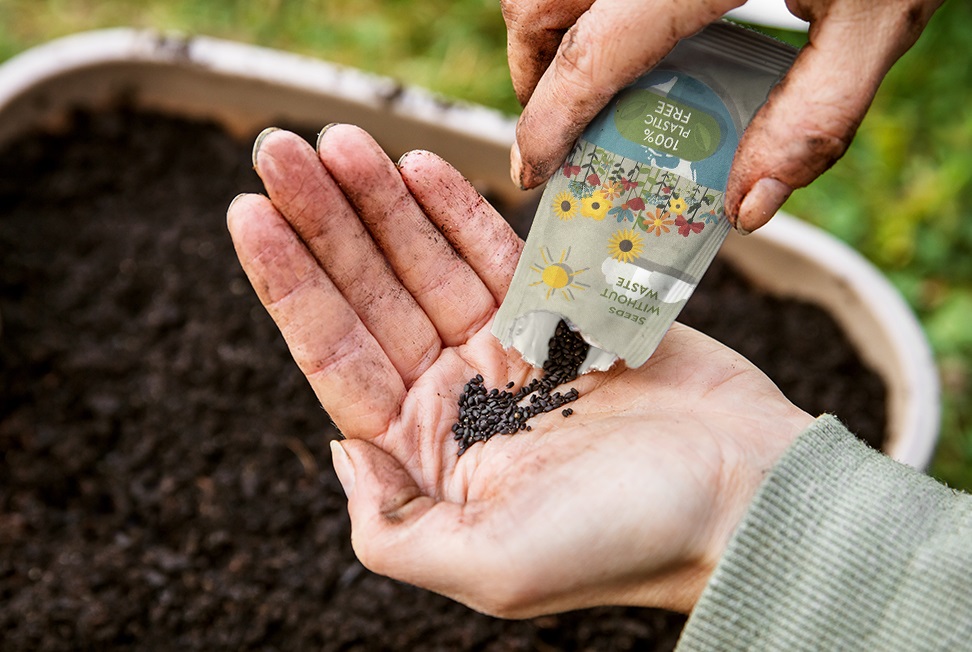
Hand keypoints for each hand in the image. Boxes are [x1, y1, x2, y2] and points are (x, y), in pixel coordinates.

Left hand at [228, 124, 812, 616]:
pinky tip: (418, 166)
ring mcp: (510, 352)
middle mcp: (460, 399)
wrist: (746, 498)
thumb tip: (340, 453)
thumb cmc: (626, 544)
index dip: (289, 286)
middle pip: (372, 296)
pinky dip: (456, 211)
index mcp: (431, 455)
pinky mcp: (563, 314)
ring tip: (339, 141)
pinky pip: (498, 252)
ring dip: (382, 201)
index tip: (248, 213)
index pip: (338, 359)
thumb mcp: (488, 571)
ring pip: (427, 263)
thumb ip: (391, 531)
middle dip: (324, 224)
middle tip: (279, 148)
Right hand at [503, 0, 942, 232]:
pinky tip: (623, 22)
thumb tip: (747, 204)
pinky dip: (579, 1)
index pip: (591, 57)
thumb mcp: (877, 19)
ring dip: (547, 28)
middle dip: (532, 72)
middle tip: (559, 121)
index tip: (533, 170)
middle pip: (536, 5)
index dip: (548, 123)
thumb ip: (814, 115)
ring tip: (584, 73)